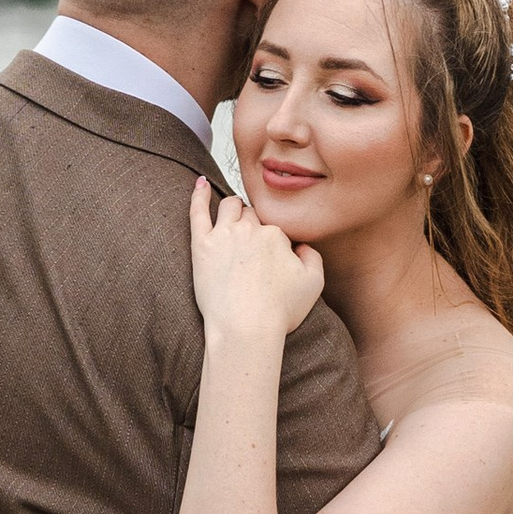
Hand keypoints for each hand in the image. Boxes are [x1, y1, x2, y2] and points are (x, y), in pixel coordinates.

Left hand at [190, 180, 323, 346]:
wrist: (245, 330)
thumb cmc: (279, 312)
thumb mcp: (314, 284)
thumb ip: (313, 257)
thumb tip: (301, 246)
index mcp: (276, 234)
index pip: (274, 227)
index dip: (273, 240)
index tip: (271, 256)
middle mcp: (250, 229)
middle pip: (252, 214)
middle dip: (253, 222)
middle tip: (251, 242)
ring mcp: (224, 235)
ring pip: (229, 206)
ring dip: (234, 207)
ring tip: (233, 214)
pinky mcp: (202, 246)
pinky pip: (198, 211)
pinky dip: (199, 194)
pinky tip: (200, 183)